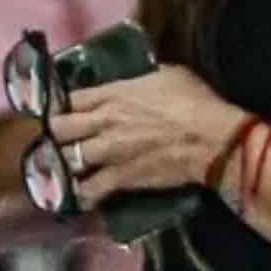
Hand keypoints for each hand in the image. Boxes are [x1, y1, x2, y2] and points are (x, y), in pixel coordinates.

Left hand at [49, 65, 246, 208]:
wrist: (214, 140)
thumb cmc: (196, 102)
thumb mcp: (169, 74)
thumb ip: (143, 77)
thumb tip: (138, 78)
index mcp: (112, 94)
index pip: (68, 99)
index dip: (61, 105)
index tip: (63, 110)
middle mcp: (102, 122)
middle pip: (58, 129)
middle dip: (55, 133)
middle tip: (60, 139)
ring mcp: (108, 152)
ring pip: (66, 159)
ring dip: (62, 164)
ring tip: (64, 168)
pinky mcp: (120, 178)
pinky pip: (88, 190)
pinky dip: (80, 194)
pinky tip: (76, 197)